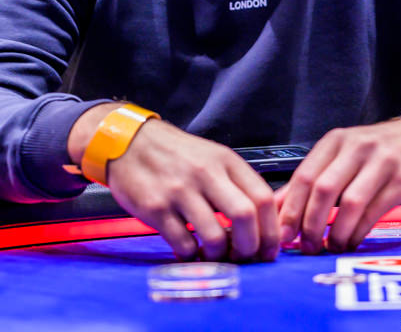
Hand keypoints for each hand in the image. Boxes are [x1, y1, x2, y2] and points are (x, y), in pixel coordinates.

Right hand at [103, 120, 278, 262]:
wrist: (129, 142)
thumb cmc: (176, 154)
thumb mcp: (212, 156)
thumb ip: (237, 183)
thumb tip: (262, 222)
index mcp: (225, 161)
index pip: (262, 197)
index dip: (271, 230)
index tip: (270, 249)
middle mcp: (205, 174)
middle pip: (245, 216)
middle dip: (251, 247)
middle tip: (246, 258)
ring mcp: (179, 191)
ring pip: (214, 236)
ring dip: (220, 255)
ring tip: (215, 255)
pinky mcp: (156, 208)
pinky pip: (183, 243)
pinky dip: (192, 256)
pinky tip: (190, 252)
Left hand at [275, 116, 400, 254]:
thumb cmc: (381, 149)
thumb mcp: (343, 154)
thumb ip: (312, 178)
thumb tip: (277, 206)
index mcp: (336, 141)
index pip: (304, 176)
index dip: (290, 209)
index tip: (283, 233)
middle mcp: (357, 148)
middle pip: (323, 190)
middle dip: (310, 224)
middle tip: (307, 246)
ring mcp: (382, 162)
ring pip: (349, 203)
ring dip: (336, 232)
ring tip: (330, 247)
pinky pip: (374, 211)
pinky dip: (359, 232)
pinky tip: (352, 242)